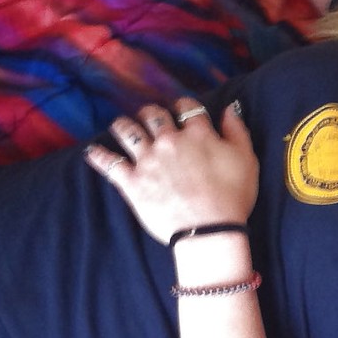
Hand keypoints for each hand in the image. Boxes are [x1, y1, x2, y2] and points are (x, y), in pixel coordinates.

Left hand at [84, 98, 258, 243]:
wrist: (209, 231)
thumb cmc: (232, 197)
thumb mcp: (246, 160)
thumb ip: (236, 131)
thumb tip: (229, 110)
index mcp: (197, 134)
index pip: (186, 108)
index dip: (183, 106)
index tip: (181, 111)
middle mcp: (169, 141)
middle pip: (153, 115)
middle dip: (151, 113)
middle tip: (150, 117)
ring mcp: (148, 161)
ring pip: (128, 131)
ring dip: (123, 126)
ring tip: (120, 125)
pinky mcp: (133, 183)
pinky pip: (110, 165)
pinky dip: (99, 157)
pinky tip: (91, 152)